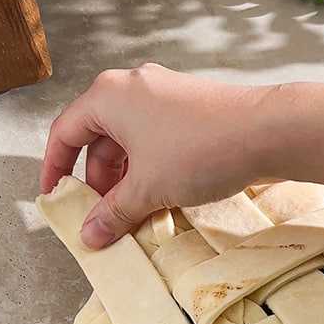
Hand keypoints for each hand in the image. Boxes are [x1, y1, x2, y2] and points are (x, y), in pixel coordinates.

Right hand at [40, 64, 282, 248]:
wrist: (269, 131)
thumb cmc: (201, 148)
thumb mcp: (147, 189)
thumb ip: (112, 213)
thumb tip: (90, 235)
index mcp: (108, 97)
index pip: (64, 133)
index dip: (54, 170)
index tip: (55, 198)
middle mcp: (132, 89)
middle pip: (97, 140)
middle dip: (96, 183)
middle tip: (101, 217)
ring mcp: (162, 96)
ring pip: (127, 143)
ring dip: (124, 181)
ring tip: (132, 215)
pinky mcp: (187, 109)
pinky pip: (153, 141)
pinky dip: (148, 170)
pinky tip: (160, 200)